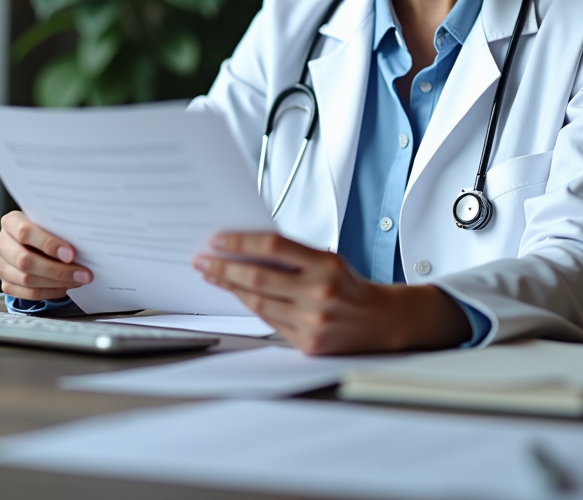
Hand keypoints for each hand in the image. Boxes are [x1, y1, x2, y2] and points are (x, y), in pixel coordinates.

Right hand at [0, 211, 91, 300]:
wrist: (32, 239)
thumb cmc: (44, 227)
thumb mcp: (49, 221)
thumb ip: (58, 229)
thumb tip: (83, 244)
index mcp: (11, 221)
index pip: (25, 232)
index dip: (48, 244)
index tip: (70, 253)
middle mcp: (1, 243)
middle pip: (25, 261)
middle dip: (57, 269)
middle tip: (82, 273)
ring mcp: (1, 265)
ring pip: (27, 280)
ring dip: (57, 283)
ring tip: (78, 280)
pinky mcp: (6, 283)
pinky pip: (28, 293)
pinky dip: (50, 292)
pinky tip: (66, 286)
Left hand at [194, 232, 470, 354]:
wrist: (380, 322)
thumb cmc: (349, 285)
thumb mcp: (328, 259)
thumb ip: (292, 255)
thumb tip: (247, 247)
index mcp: (326, 265)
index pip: (273, 247)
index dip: (241, 242)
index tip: (218, 239)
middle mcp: (319, 294)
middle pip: (258, 278)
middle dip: (224, 268)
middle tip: (203, 259)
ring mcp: (312, 322)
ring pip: (257, 302)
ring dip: (229, 287)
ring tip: (212, 275)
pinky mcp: (306, 343)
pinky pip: (268, 321)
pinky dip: (249, 306)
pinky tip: (236, 294)